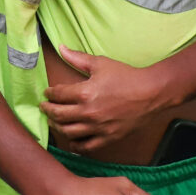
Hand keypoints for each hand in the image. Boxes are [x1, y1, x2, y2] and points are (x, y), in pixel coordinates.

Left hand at [40, 47, 164, 153]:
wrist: (151, 93)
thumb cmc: (126, 76)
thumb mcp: (100, 63)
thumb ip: (77, 58)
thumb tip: (61, 48)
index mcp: (85, 93)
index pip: (58, 95)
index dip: (49, 94)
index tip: (47, 93)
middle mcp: (89, 112)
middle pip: (58, 115)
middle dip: (48, 110)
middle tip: (45, 107)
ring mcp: (98, 128)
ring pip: (68, 132)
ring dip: (57, 127)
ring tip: (55, 121)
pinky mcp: (108, 138)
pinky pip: (86, 147)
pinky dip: (75, 144)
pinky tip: (71, 138)